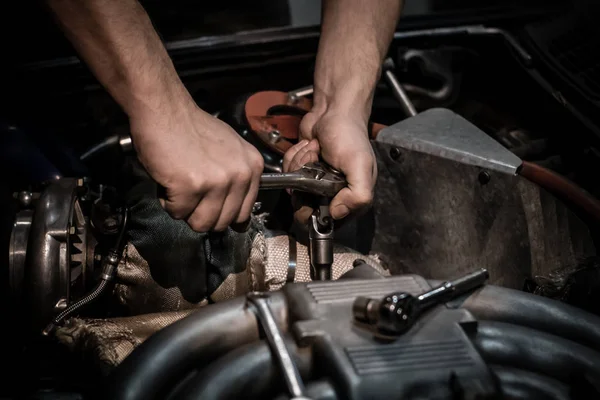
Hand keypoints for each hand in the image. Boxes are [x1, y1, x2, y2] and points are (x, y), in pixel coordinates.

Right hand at [129, 99, 263, 231]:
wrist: (166, 110)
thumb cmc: (192, 128)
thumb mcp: (231, 150)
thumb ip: (238, 180)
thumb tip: (240, 218)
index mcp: (252, 167)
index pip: (244, 213)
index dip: (223, 215)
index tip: (212, 209)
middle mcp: (239, 175)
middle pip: (222, 223)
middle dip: (201, 214)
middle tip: (191, 193)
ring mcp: (216, 182)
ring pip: (201, 223)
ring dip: (185, 210)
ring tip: (180, 186)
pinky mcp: (190, 186)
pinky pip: (177, 213)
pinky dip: (168, 201)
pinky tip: (169, 180)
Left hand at [283, 109, 376, 222]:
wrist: (333, 111)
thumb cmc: (349, 135)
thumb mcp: (359, 166)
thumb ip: (357, 195)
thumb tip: (337, 214)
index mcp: (351, 198)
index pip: (328, 222)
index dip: (316, 209)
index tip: (316, 190)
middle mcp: (333, 194)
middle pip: (305, 207)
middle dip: (305, 184)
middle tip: (315, 164)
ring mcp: (316, 182)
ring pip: (293, 189)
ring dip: (300, 165)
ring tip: (315, 151)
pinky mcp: (303, 169)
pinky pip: (288, 173)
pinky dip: (294, 157)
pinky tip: (308, 147)